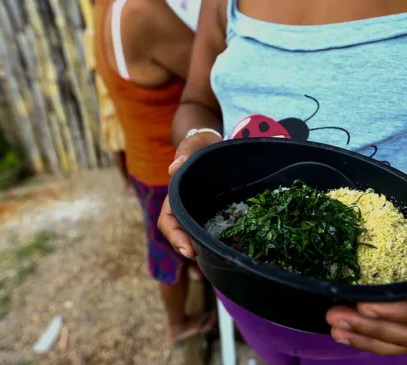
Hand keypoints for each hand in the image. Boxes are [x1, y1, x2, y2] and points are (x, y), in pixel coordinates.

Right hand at [159, 132, 222, 257]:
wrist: (214, 146)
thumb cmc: (200, 145)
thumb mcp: (193, 145)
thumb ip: (185, 154)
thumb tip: (173, 169)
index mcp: (176, 197)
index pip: (168, 221)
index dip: (175, 237)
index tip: (187, 250)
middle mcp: (187, 209)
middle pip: (183, 235)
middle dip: (190, 248)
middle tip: (205, 260)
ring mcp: (202, 213)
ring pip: (199, 235)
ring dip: (207, 247)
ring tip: (222, 257)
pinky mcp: (218, 214)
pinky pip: (218, 229)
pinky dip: (224, 239)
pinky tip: (238, 246)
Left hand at [326, 196, 406, 354]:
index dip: (399, 314)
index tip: (366, 306)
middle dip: (372, 328)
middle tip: (336, 316)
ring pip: (397, 337)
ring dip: (364, 336)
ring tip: (335, 326)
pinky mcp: (404, 307)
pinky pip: (388, 331)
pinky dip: (366, 334)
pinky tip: (342, 329)